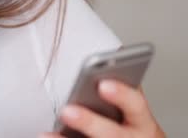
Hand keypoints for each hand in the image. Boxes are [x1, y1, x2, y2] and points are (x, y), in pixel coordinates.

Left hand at [40, 80, 164, 137]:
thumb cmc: (132, 127)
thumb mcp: (134, 110)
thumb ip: (121, 91)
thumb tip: (105, 57)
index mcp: (142, 121)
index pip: (136, 104)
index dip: (122, 95)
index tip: (103, 84)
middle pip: (113, 134)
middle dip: (90, 123)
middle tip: (67, 111)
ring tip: (45, 134)